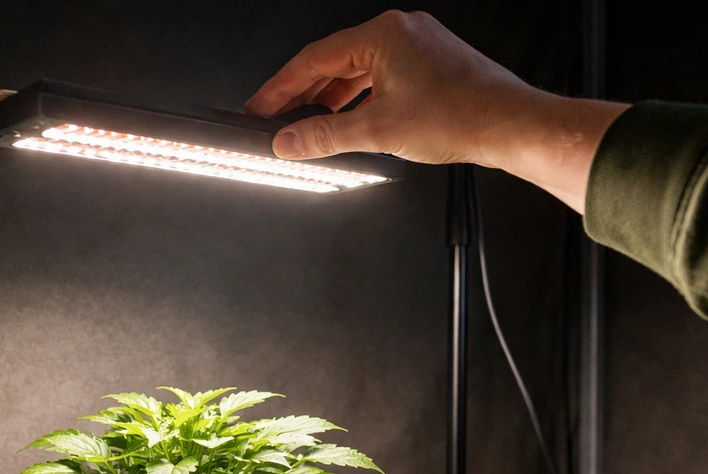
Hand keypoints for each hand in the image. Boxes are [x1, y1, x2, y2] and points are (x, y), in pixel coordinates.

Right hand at [245, 11, 627, 212]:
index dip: (280, 88)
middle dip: (303, 96)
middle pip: (333, 63)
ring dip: (331, 102)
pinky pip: (380, 80)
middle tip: (277, 122)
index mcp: (383, 35)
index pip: (313, 60)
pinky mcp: (430, 66)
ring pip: (358, 73)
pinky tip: (350, 125)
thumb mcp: (378, 130)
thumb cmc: (461, 116)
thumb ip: (324, 136)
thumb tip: (289, 141)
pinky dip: (359, 102)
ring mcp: (417, 48)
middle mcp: (400, 33)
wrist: (511, 125)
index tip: (260, 108)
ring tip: (310, 130)